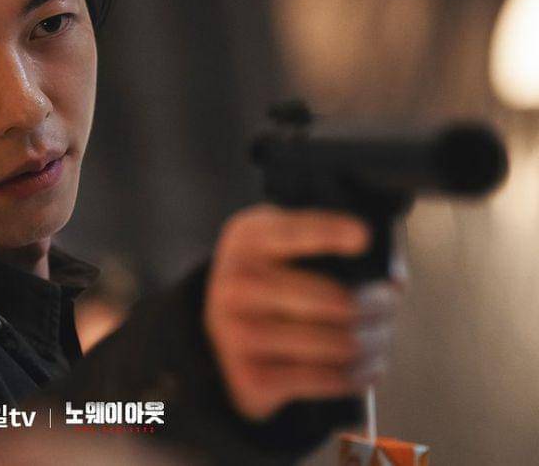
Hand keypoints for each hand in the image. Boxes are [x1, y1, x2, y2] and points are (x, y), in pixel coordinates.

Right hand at [203, 204, 405, 421]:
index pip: (292, 234)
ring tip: (381, 337)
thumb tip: (393, 282)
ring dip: (374, 343)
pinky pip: (325, 379)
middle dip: (377, 305)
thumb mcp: (281, 246)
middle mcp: (236, 285)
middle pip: (336, 300)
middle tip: (389, 305)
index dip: (328, 232)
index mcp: (248, 240)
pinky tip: (370, 367)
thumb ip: (326, 244)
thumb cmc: (270, 282)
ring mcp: (239, 334)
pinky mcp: (252, 378)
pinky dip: (358, 375)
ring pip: (338, 344)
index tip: (362, 236)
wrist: (218, 338)